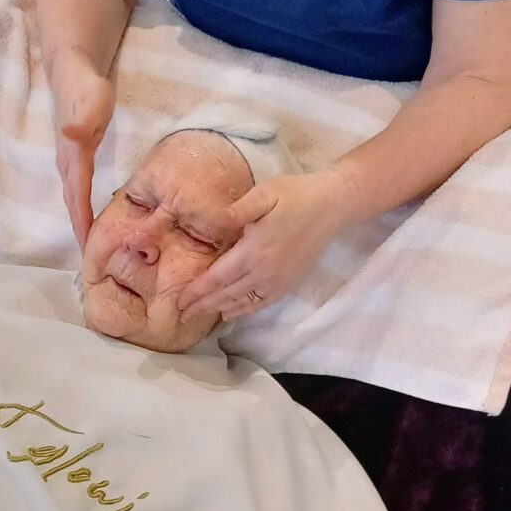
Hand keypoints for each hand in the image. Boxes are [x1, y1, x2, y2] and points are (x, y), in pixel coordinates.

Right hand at [48, 50, 115, 248]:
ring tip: (90, 247)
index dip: (84, 223)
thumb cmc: (86, 87)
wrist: (70, 70)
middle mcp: (67, 164)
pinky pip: (78, 191)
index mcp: (74, 156)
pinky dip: (83, 209)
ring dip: (80, 223)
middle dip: (80, 232)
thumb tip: (72, 134)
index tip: (89, 249)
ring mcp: (68, 162)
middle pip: (73, 205)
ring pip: (74, 199)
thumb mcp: (91, 100)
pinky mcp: (74, 158)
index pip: (79, 197)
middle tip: (91, 262)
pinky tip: (91, 219)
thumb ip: (83, 120)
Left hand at [178, 170, 351, 322]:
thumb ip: (238, 210)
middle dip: (202, 305)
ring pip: (242, 302)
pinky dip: (243, 310)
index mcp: (254, 250)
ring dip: (218, 310)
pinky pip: (262, 302)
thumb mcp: (264, 194)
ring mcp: (278, 280)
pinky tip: (229, 314)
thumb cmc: (294, 194)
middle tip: (181, 314)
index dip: (198, 291)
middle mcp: (265, 271)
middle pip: (226, 294)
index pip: (218, 277)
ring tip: (198, 316)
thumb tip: (214, 219)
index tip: (179, 300)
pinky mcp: (289, 283)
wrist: (332, 205)